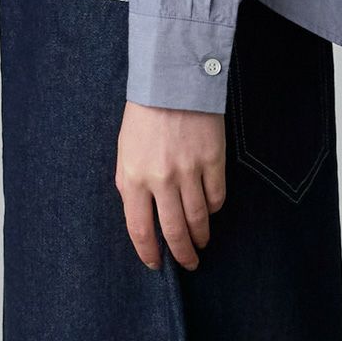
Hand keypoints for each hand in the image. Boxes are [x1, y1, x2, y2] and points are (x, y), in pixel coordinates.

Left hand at [115, 100, 225, 270]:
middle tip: (188, 263)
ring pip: (198, 219)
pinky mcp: (213, 160)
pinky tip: (210, 209)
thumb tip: (142, 215)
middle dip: (182, 254)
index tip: (156, 264)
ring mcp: (189, 170)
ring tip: (201, 242)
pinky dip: (214, 208)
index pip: (140, 230)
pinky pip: (216, 197)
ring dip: (201, 236)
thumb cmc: (144, 113)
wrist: (172, 77)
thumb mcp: (125, 149)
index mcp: (132, 177)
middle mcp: (161, 179)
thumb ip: (130, 183)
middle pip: (174, 231)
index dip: (149, 253)